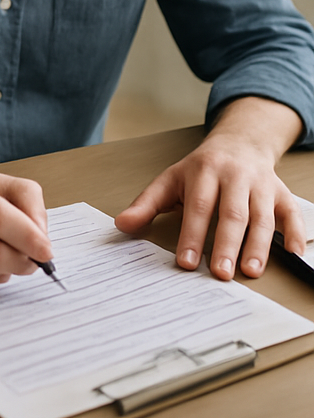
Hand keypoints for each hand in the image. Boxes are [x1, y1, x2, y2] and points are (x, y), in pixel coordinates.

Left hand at [115, 99, 305, 278]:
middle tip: (221, 273)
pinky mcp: (283, 194)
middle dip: (227, 244)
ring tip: (250, 271)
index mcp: (204, 172)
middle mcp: (236, 177)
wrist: (239, 143)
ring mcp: (262, 186)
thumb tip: (122, 225)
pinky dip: (296, 234)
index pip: (198, 206)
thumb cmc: (201, 169)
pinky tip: (293, 254)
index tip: (185, 262)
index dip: (192, 235)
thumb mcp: (169, 180)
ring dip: (259, 246)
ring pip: (263, 217)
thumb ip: (147, 204)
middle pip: (232, 213)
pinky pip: (293, 214)